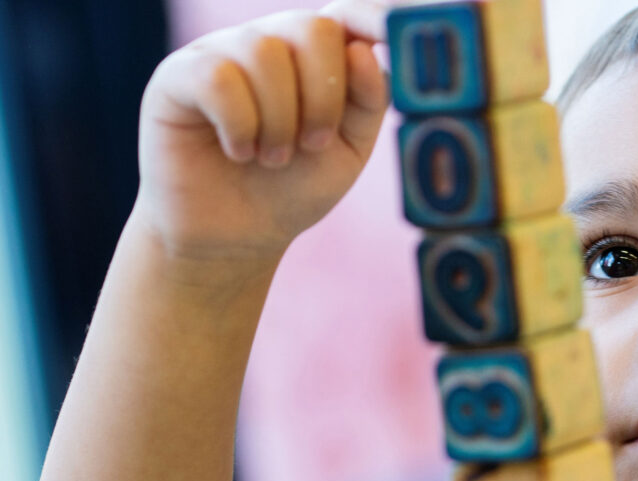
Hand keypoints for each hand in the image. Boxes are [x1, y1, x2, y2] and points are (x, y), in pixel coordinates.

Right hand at [133, 0, 389, 266]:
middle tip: (312, 144)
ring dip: (280, 121)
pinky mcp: (177, 76)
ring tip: (273, 158)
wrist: (235, 239)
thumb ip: (368, 102)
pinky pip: (218, 78)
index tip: (398, 36)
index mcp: (314, 56)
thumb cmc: (293, 189)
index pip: (348, 14)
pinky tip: (238, 151)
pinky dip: (240, 126)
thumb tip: (363, 51)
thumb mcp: (348, 150)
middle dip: (324, 97)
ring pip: (265, 52)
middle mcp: (268, 42)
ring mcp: (220, 53)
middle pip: (313, 28)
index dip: (375, 18)